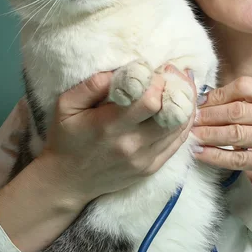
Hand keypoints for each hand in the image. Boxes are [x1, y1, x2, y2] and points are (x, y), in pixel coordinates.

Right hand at [40, 65, 195, 206]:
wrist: (67, 181)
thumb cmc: (66, 138)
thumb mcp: (66, 106)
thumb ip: (92, 85)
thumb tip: (122, 69)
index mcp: (110, 125)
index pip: (150, 100)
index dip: (158, 81)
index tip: (155, 70)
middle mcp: (131, 144)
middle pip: (172, 114)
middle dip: (176, 89)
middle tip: (172, 75)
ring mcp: (144, 159)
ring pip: (180, 127)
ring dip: (185, 103)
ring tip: (181, 86)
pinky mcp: (151, 168)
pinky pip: (178, 143)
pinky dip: (184, 123)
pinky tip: (182, 107)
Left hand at [192, 76, 251, 202]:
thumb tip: (217, 99)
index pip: (248, 85)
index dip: (221, 93)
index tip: (203, 102)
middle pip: (239, 109)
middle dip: (210, 115)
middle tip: (190, 120)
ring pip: (237, 134)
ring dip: (209, 134)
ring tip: (191, 136)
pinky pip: (241, 158)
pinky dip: (217, 156)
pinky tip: (203, 154)